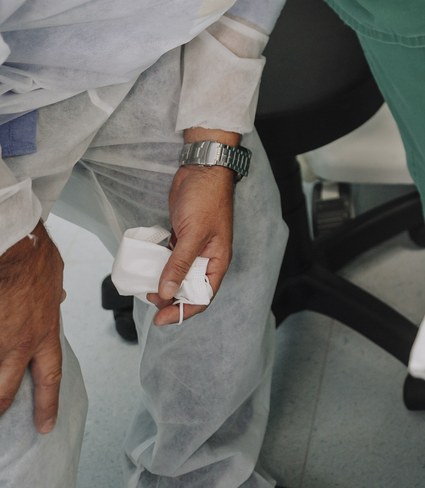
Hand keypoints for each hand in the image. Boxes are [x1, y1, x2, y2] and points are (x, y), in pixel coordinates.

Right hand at [0, 223, 64, 431]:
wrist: (15, 245)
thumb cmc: (35, 256)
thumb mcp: (54, 279)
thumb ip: (53, 297)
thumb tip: (58, 297)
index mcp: (43, 333)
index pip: (49, 377)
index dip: (48, 405)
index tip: (45, 426)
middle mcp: (18, 344)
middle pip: (5, 391)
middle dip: (0, 409)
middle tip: (0, 417)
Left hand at [148, 155, 235, 327]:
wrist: (201, 168)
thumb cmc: (206, 199)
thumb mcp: (193, 234)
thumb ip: (179, 265)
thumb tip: (166, 294)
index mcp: (217, 261)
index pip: (202, 296)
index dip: (183, 310)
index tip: (161, 318)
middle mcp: (205, 258)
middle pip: (188, 289)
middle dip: (169, 298)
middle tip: (149, 297)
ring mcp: (192, 247)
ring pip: (177, 275)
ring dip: (162, 283)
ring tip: (144, 287)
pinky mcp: (180, 236)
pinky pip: (169, 259)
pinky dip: (158, 266)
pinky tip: (146, 268)